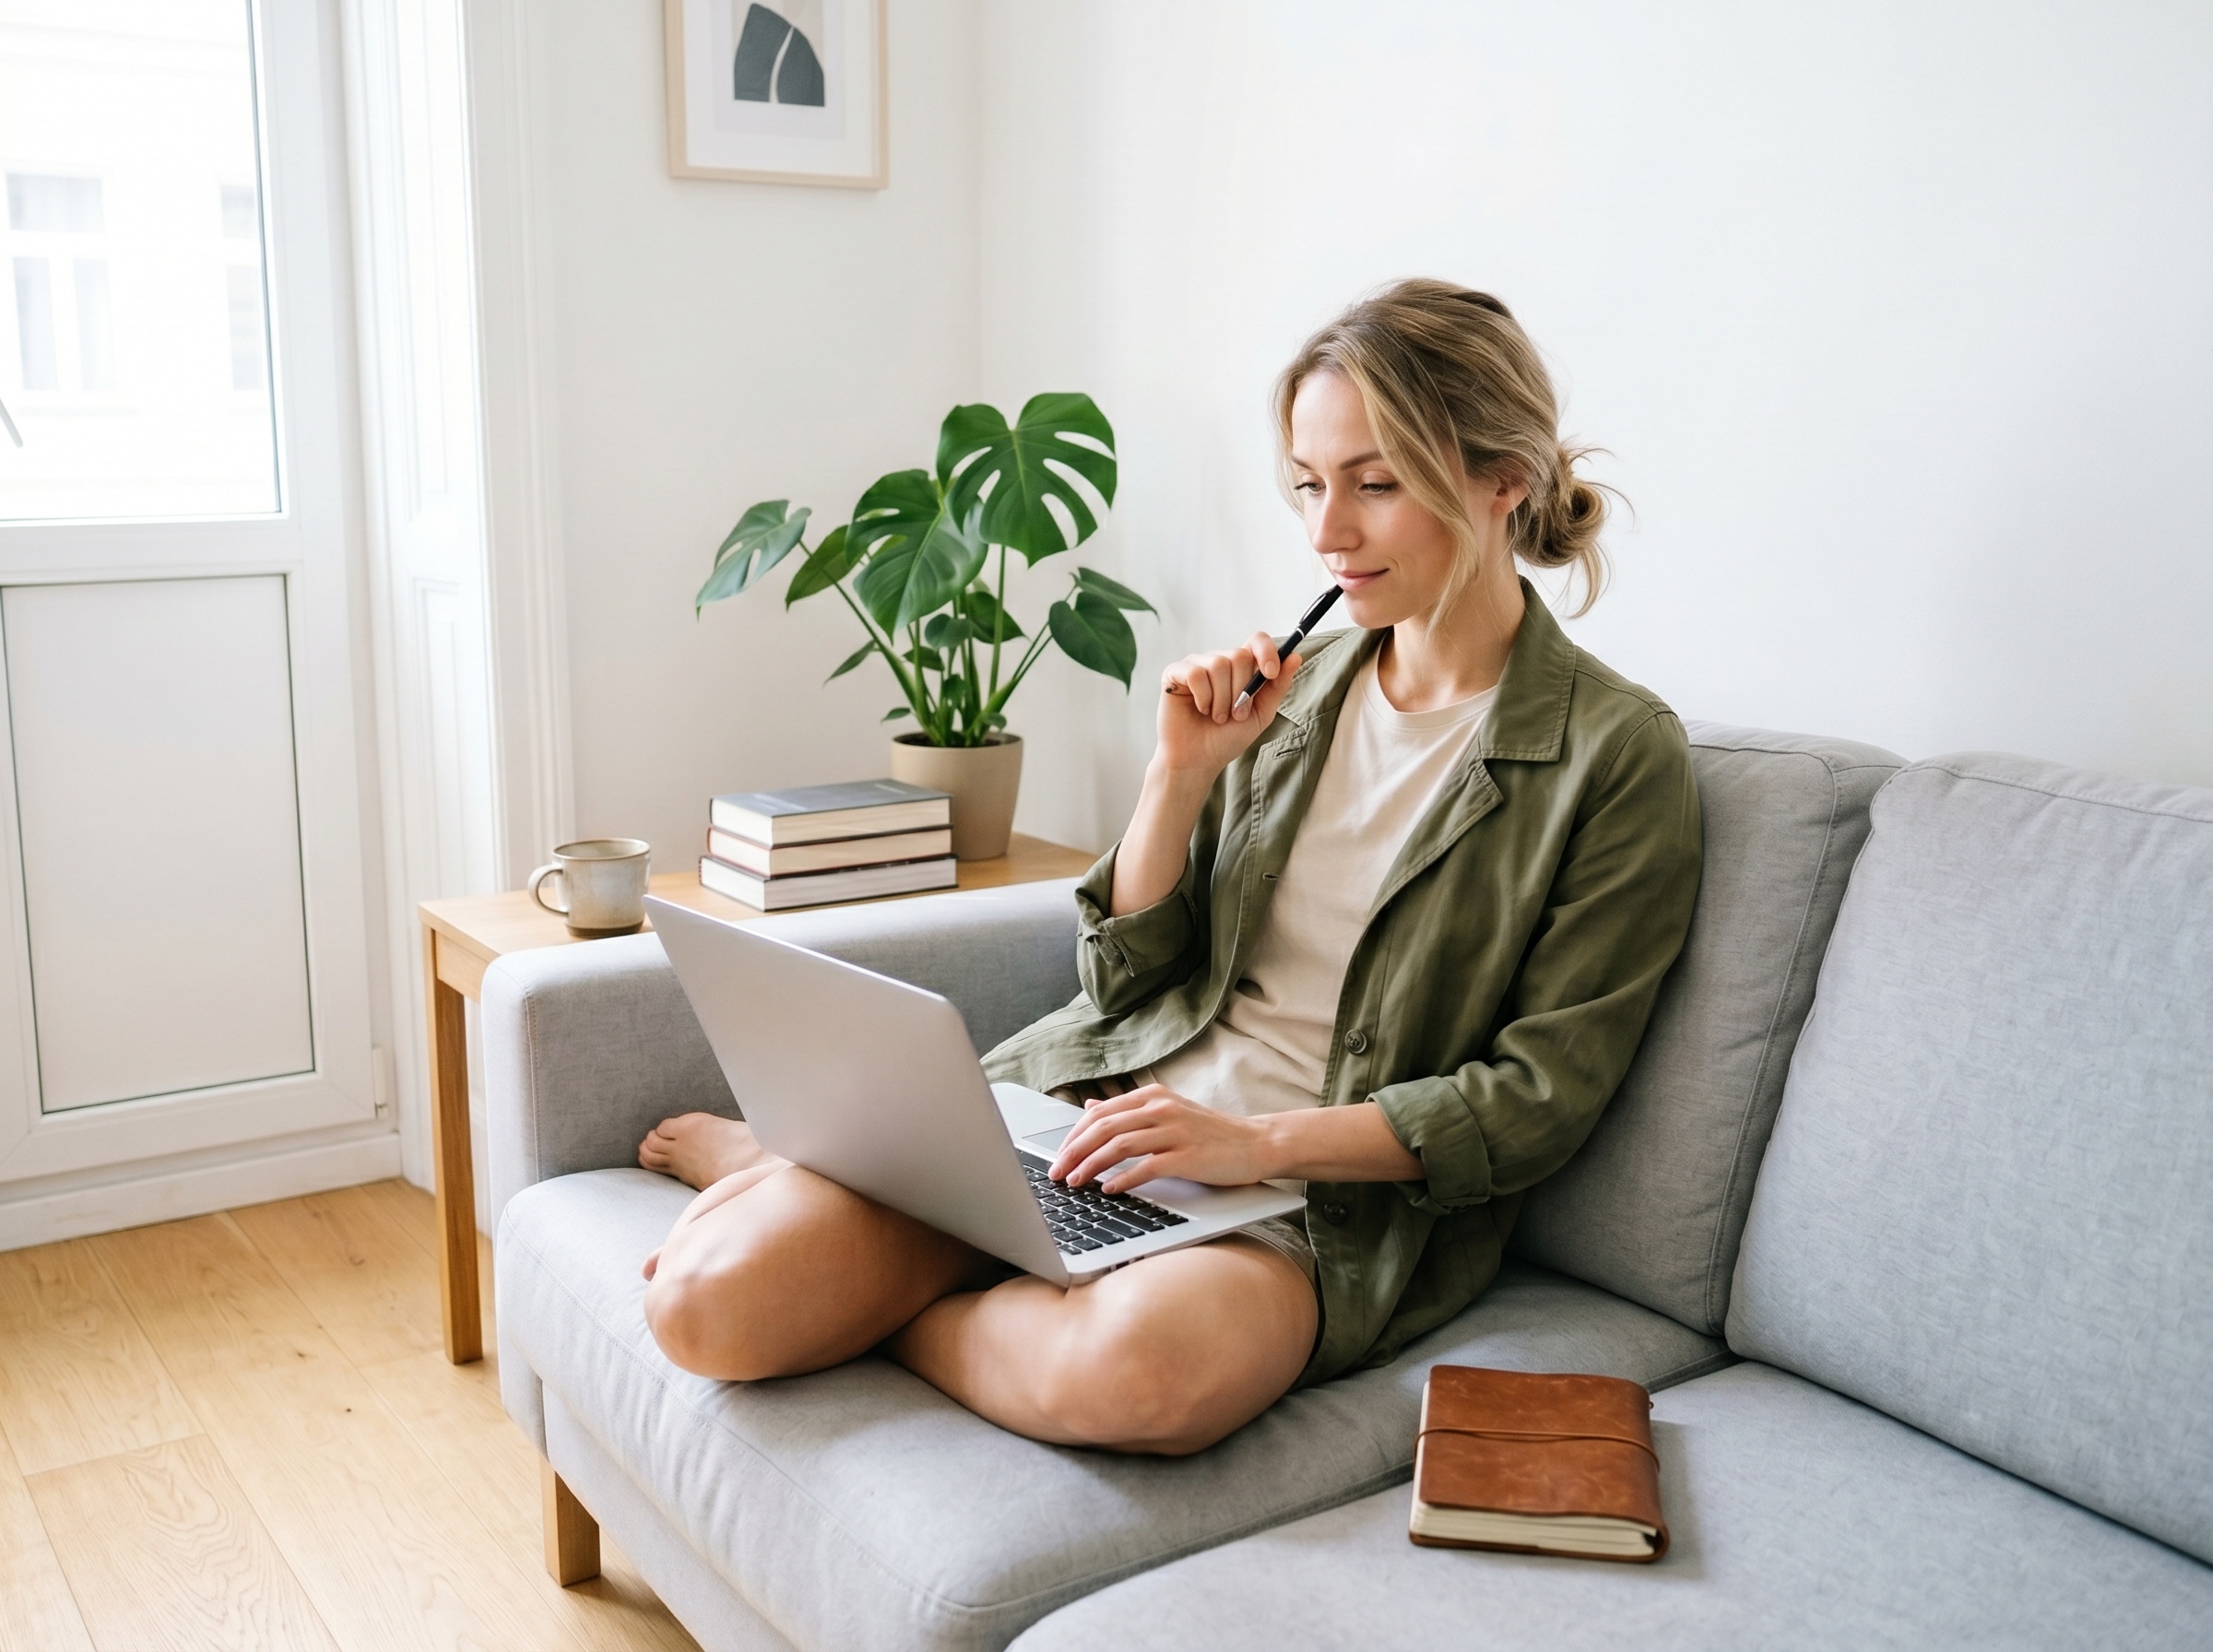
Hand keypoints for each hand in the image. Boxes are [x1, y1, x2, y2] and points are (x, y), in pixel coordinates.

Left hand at [1048, 1084, 1273, 1193]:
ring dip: (1091, 1165)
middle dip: (1074, 1152)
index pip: (1099, 1113)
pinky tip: (1109, 1190)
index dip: (1073, 1136)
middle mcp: (1161, 1108)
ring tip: (1075, 1182)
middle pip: (1104, 1127)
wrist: (1256, 1143)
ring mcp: (1175, 1131)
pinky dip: (1124, 1179)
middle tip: (1057, 1173)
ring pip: (1120, 1145)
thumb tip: (1089, 1107)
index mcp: (1152, 1096)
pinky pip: (1147, 1166)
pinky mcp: (1189, 1156)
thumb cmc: (1211, 1133)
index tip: (1058, 1156)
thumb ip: (1129, 1110)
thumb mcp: (1167, 1112)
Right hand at [1154, 632, 1302, 779]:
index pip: (1257, 640)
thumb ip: (1277, 686)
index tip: (1270, 674)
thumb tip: (1295, 656)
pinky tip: (1200, 709)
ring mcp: (1196, 665)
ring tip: (1217, 716)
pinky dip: (1203, 697)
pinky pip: (1195, 673)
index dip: (1266, 651)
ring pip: (1218, 664)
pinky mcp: (1174, 673)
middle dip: (1242, 690)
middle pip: (1239, 655)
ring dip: (1222, 699)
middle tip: (1235, 714)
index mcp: (1241, 668)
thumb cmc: (1227, 737)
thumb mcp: (1261, 714)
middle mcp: (1219, 661)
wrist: (1199, 760)